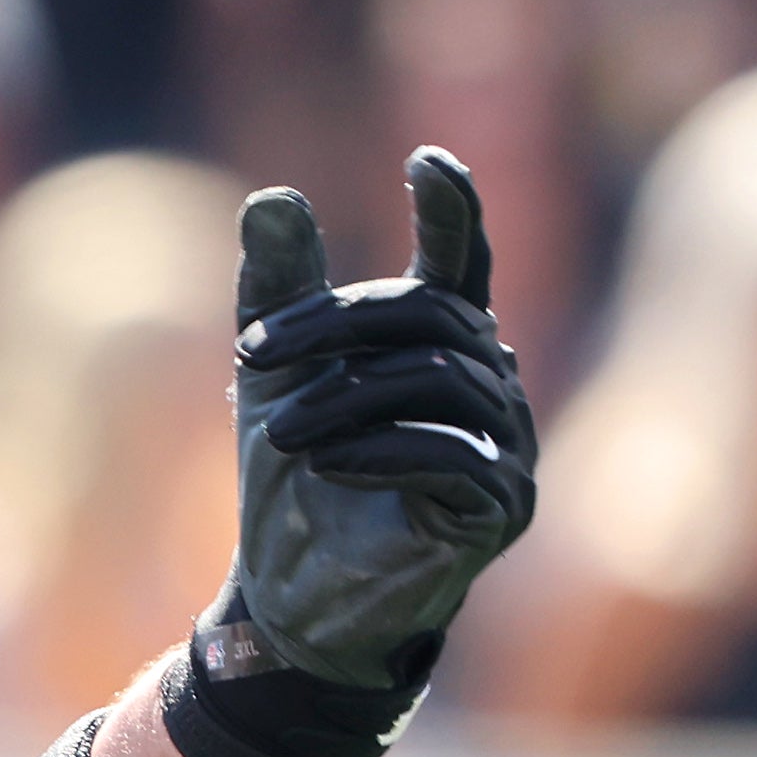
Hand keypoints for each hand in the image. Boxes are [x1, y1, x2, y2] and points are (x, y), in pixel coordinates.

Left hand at [225, 148, 535, 691]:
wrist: (294, 597)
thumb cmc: (294, 480)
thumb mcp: (274, 378)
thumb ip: (277, 291)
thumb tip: (272, 199)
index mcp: (444, 344)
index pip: (462, 262)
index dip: (452, 210)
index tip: (425, 159)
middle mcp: (491, 383)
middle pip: (430, 314)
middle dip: (333, 324)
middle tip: (249, 352)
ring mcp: (508, 446)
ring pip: (439, 381)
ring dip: (345, 398)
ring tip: (281, 434)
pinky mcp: (502, 507)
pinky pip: (451, 456)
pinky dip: (380, 451)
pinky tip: (327, 467)